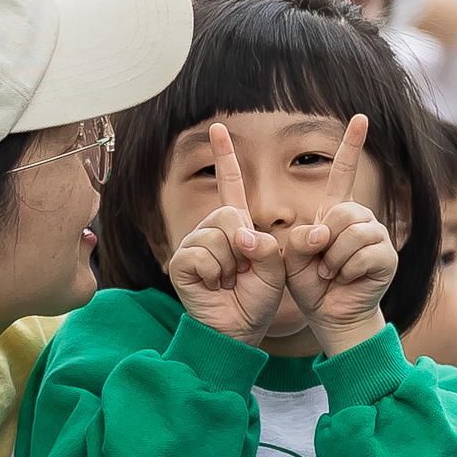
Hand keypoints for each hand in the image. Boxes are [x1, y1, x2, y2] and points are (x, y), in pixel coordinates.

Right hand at [167, 123, 292, 346]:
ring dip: (231, 263)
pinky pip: (201, 254)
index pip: (229, 184)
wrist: (240, 329)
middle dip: (246, 243)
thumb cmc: (257, 298)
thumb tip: (243, 235)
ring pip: (217, 235)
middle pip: (229, 213)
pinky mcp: (180, 262)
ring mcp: (193, 244)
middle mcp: (211, 229)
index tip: (219, 127)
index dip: (224, 156)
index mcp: (236, 225)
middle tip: (245, 268)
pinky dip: (215, 273)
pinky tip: (214, 285)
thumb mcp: (277, 267)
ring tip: (229, 280)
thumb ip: (268, 244)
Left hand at [280, 115, 397, 358]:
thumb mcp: (290, 257)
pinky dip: (346, 271)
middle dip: (324, 240)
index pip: (344, 173)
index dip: (352, 145)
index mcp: (336, 212)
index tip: (361, 117)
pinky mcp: (388, 257)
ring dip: (333, 259)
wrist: (331, 315)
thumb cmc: (310, 284)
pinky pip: (363, 254)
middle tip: (319, 263)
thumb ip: (297, 238)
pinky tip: (345, 280)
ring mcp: (378, 236)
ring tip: (331, 274)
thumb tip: (322, 232)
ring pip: (352, 233)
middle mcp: (361, 218)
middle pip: (343, 210)